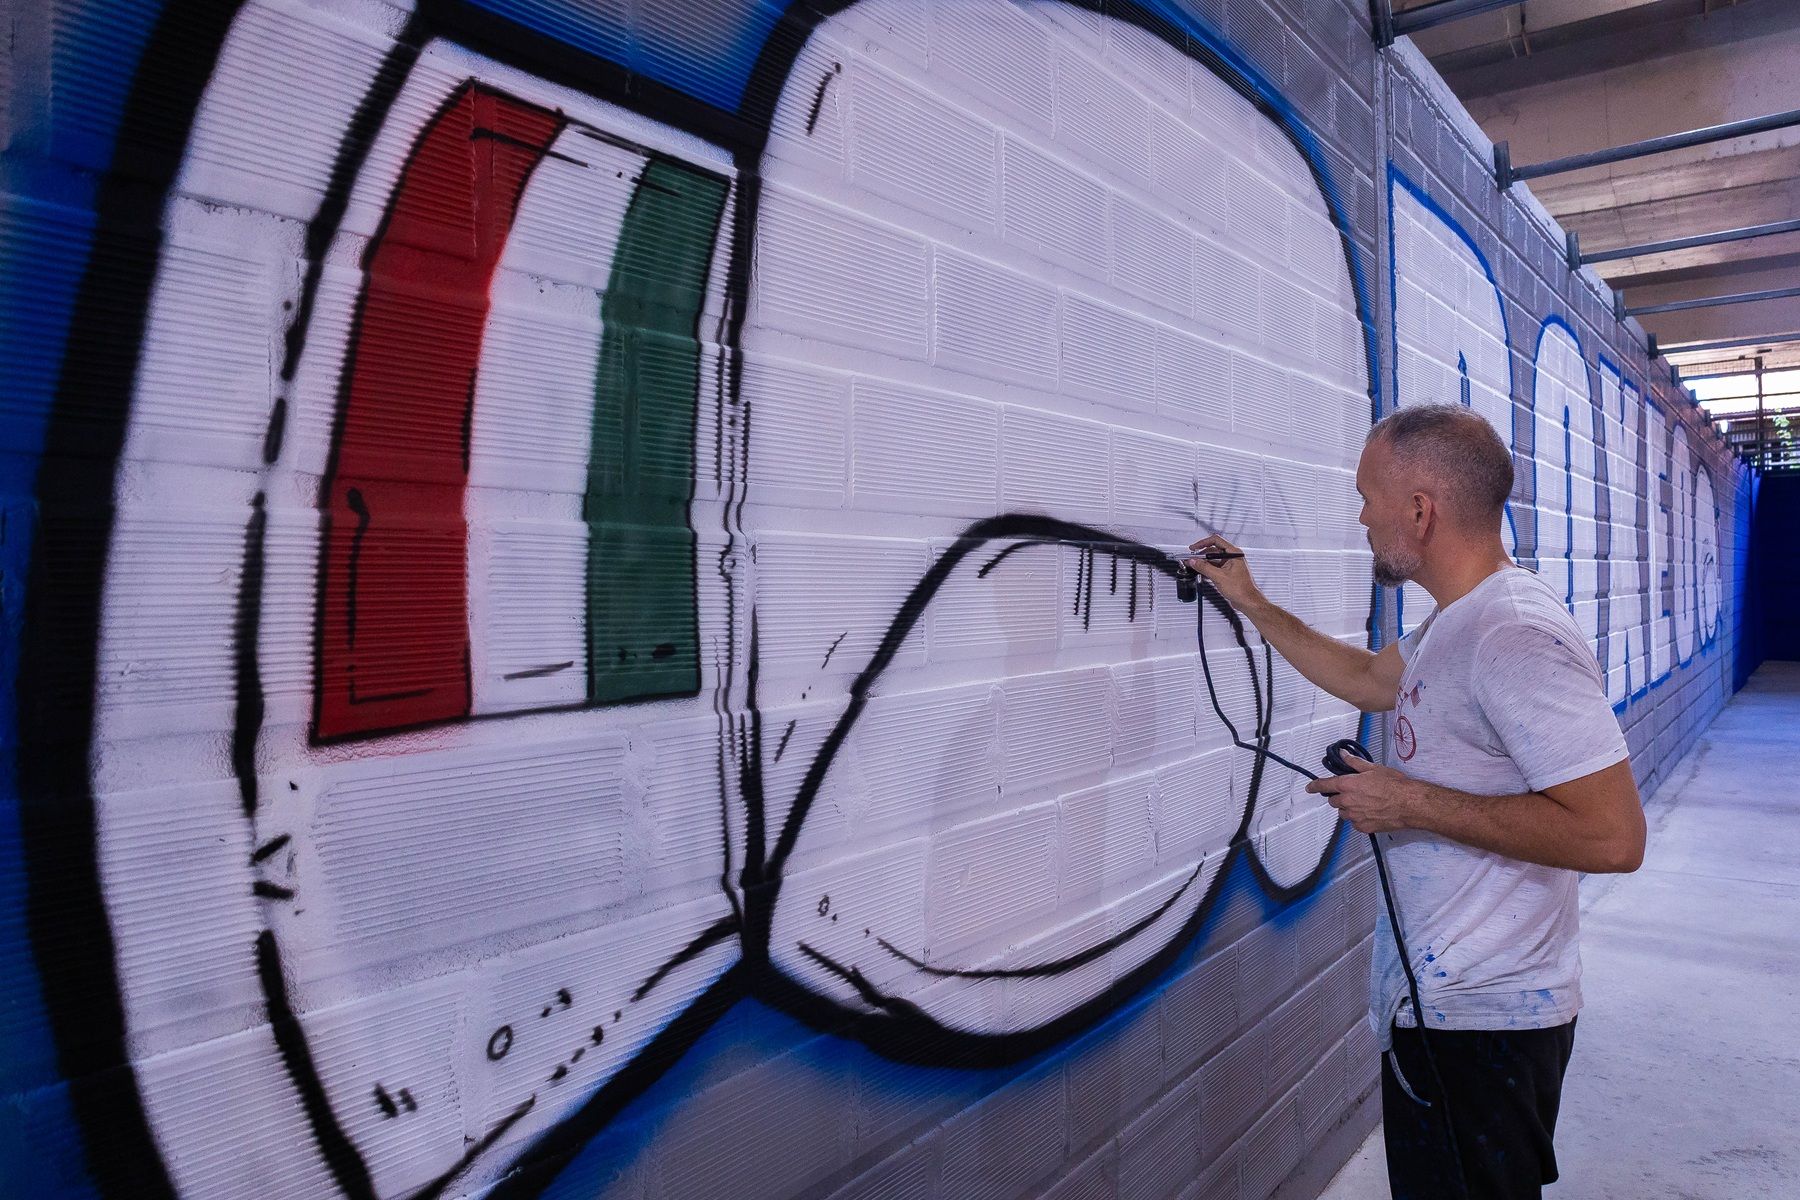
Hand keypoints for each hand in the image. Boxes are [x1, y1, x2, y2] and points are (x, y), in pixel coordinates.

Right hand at [1186, 533, 1262, 611]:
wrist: (1248, 601)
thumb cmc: (1242, 590)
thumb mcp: (1219, 577)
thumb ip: (1204, 568)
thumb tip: (1194, 561)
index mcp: (1234, 553)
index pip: (1216, 541)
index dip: (1202, 543)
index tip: (1194, 548)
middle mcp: (1233, 557)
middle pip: (1213, 550)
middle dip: (1201, 555)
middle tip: (1192, 559)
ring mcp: (1230, 565)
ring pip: (1213, 559)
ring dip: (1204, 563)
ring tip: (1195, 566)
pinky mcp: (1227, 572)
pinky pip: (1215, 567)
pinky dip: (1208, 569)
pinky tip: (1201, 573)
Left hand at [1304, 752, 1423, 834]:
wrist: (1409, 804)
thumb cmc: (1394, 784)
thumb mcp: (1374, 768)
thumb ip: (1354, 763)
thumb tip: (1343, 756)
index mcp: (1347, 785)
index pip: (1324, 785)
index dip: (1315, 786)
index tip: (1310, 787)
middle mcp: (1347, 802)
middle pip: (1334, 801)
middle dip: (1340, 797)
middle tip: (1354, 792)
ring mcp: (1354, 816)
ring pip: (1343, 813)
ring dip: (1348, 808)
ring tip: (1365, 803)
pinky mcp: (1363, 827)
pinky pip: (1355, 823)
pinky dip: (1359, 818)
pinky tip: (1371, 812)